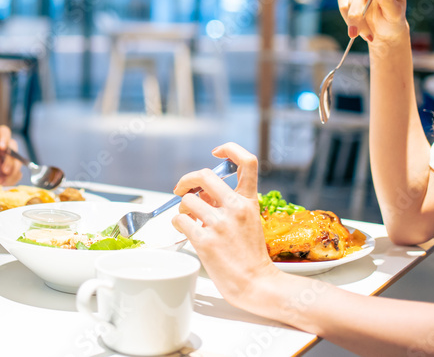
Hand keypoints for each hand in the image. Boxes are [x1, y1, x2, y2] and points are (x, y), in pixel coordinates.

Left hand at [0, 125, 20, 188]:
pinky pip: (18, 174)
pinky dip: (12, 180)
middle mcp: (1, 153)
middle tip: (4, 171)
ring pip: (18, 161)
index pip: (2, 133)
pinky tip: (2, 186)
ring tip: (0, 182)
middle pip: (13, 147)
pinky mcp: (12, 176)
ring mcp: (7, 164)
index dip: (5, 137)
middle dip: (10, 160)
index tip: (2, 147)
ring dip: (12, 172)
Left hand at [171, 144, 278, 308]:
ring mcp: (220, 223)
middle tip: (181, 188)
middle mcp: (235, 208)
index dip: (230, 149)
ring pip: (187, 200)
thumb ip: (228, 203)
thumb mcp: (249, 221)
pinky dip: (178, 223)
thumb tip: (203, 193)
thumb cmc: (250, 255)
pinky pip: (179, 220)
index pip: (247, 161)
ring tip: (188, 218)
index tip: (217, 152)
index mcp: (249, 201)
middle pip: (204, 175)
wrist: (255, 283)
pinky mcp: (205, 240)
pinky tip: (185, 229)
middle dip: (187, 179)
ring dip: (183, 207)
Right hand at [337, 0, 408, 48]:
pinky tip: (355, 30)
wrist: (384, 33)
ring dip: (353, 17)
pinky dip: (347, 18)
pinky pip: (342, 3)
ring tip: (362, 34)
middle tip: (358, 30)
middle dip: (358, 11)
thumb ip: (389, 1)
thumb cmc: (393, 21)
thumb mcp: (395, 15)